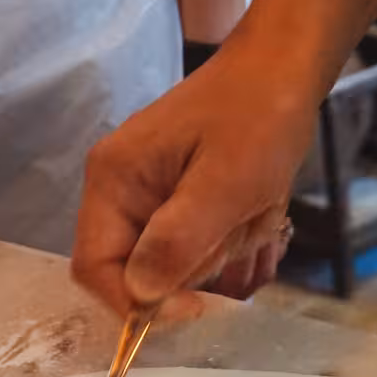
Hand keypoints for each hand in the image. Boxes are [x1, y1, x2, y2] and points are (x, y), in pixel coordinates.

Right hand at [72, 49, 313, 314]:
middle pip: (139, 271)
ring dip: (222, 251)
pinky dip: (230, 240)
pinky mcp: (177, 199)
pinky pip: (197, 245)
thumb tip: (140, 296)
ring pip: (175, 264)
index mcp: (113, 182)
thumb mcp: (226, 183)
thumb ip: (178, 239)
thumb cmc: (257, 118)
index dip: (138, 302)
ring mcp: (147, 194)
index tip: (197, 306)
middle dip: (196, 266)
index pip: (94, 268)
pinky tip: (256, 213)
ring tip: (256, 211)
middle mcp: (118, 191)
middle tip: (241, 228)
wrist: (282, 70)